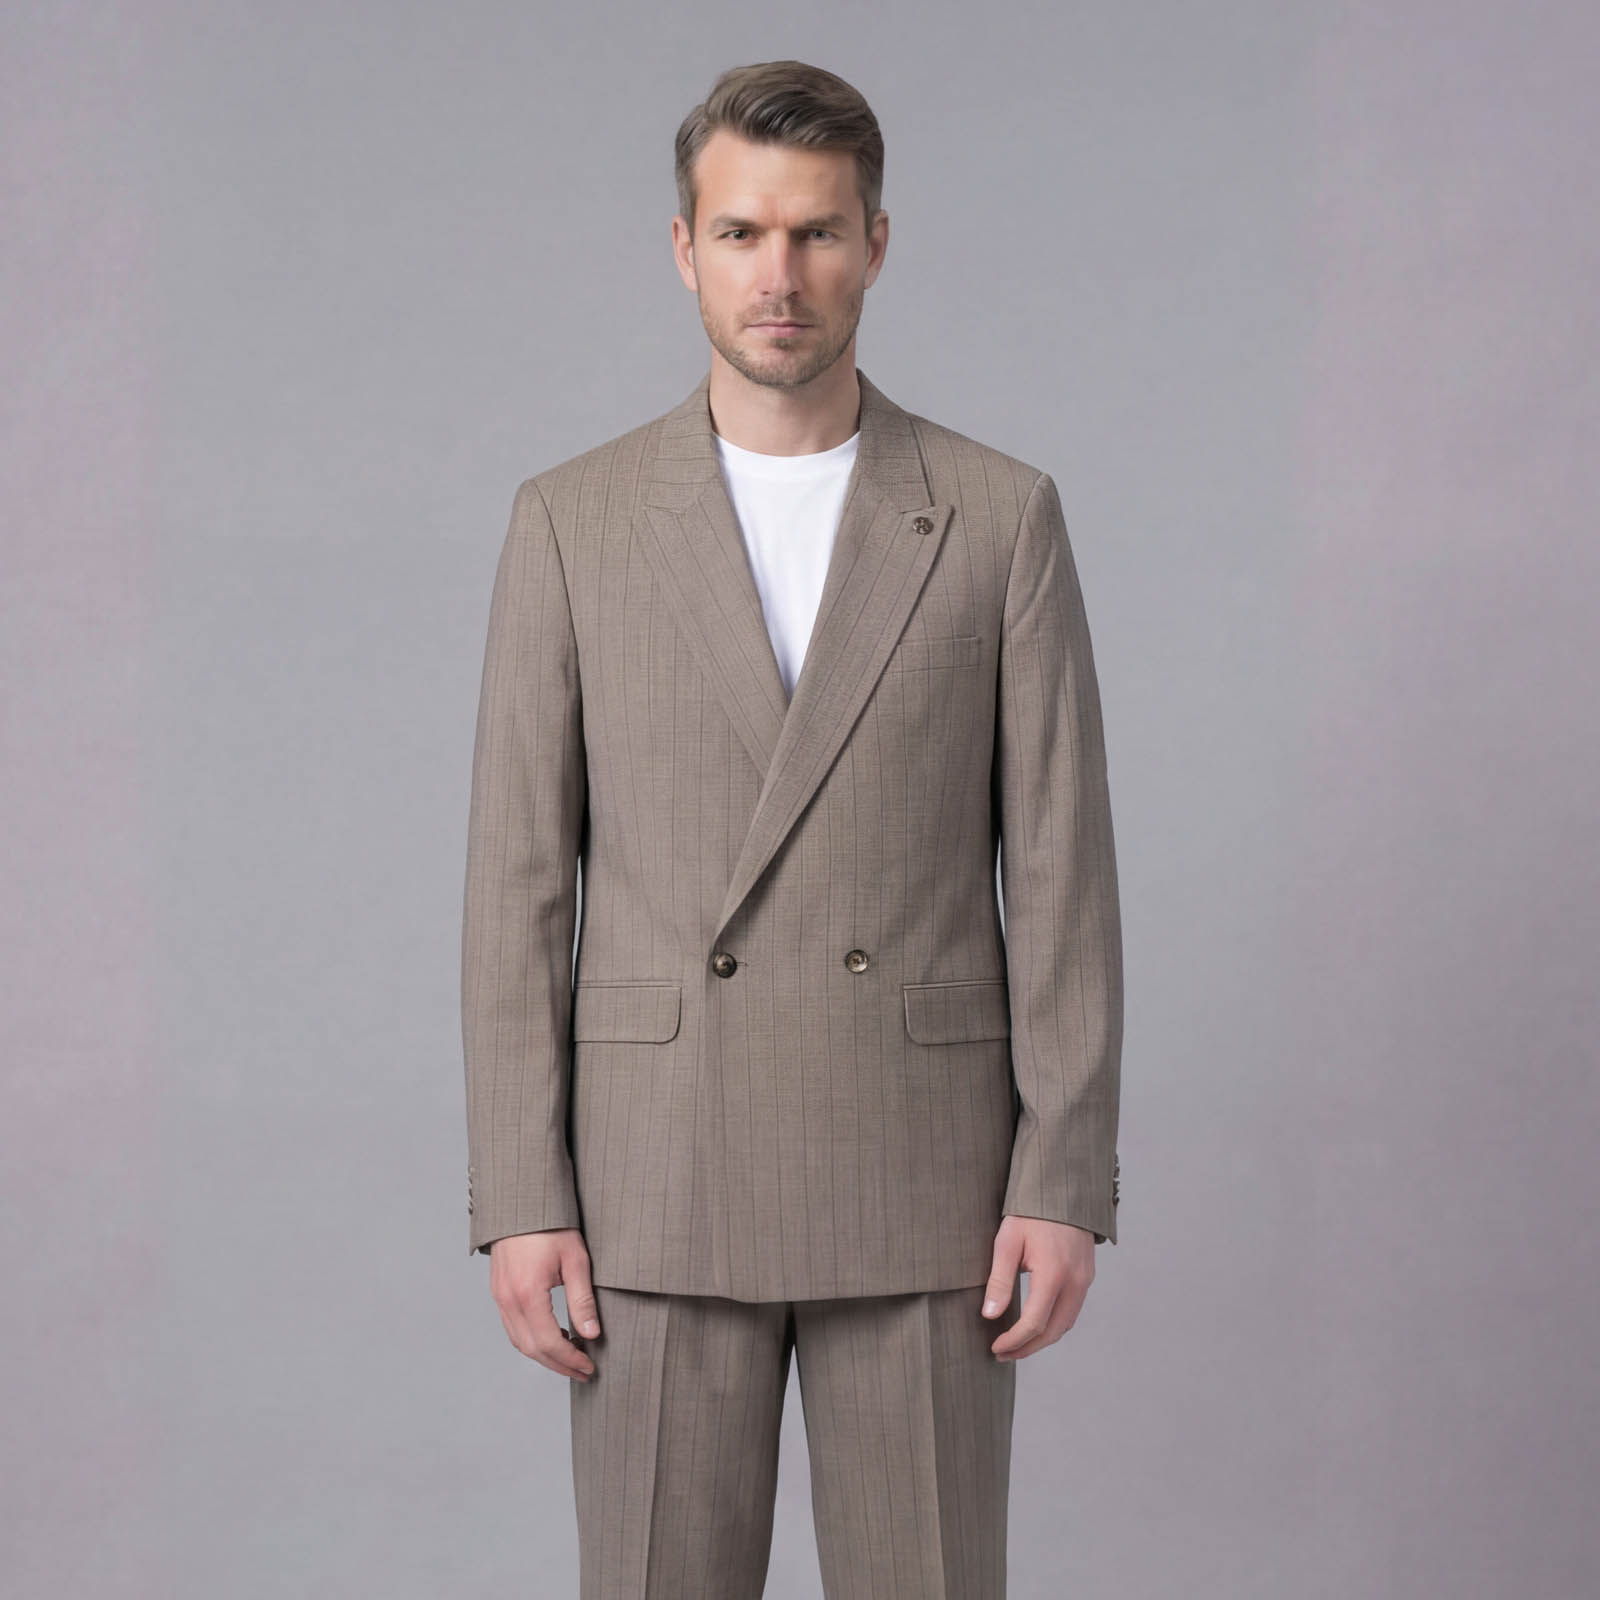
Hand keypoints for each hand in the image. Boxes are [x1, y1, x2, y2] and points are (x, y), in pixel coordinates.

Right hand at [487, 1229, 601, 1381]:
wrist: (522, 1203)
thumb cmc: (551, 1226)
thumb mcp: (575, 1260)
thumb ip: (582, 1300)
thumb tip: (592, 1334)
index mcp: (528, 1294)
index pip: (549, 1342)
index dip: (570, 1360)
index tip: (589, 1367)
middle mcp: (508, 1300)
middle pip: (531, 1349)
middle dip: (558, 1365)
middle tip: (583, 1371)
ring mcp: (499, 1296)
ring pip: (519, 1341)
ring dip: (544, 1355)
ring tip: (571, 1357)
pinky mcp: (498, 1291)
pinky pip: (512, 1327)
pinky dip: (531, 1340)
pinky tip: (552, 1335)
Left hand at [981, 1214, 1095, 1360]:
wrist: (1063, 1189)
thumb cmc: (1030, 1213)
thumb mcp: (1007, 1242)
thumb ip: (999, 1280)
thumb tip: (990, 1316)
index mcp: (1054, 1274)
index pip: (1034, 1323)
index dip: (1014, 1341)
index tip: (995, 1348)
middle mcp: (1075, 1282)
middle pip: (1053, 1332)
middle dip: (1027, 1348)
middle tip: (1003, 1354)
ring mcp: (1085, 1279)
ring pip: (1065, 1324)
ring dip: (1042, 1339)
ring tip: (1016, 1344)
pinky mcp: (1087, 1275)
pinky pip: (1072, 1310)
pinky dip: (1054, 1324)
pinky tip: (1036, 1324)